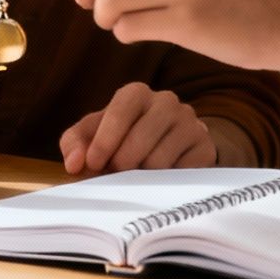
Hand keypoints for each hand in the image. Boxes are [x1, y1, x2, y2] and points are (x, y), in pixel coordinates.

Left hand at [60, 82, 215, 173]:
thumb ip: (75, 144)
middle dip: (122, 164)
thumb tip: (75, 164)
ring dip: (142, 178)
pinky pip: (180, 174)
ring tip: (138, 176)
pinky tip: (159, 180)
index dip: (104, 140)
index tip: (93, 164)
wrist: (168, 146)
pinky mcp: (204, 147)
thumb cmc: (122, 139)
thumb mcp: (93, 136)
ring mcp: (190, 122)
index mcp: (136, 93)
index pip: (120, 111)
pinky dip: (164, 184)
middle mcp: (166, 101)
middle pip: (140, 139)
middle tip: (116, 175)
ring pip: (159, 161)